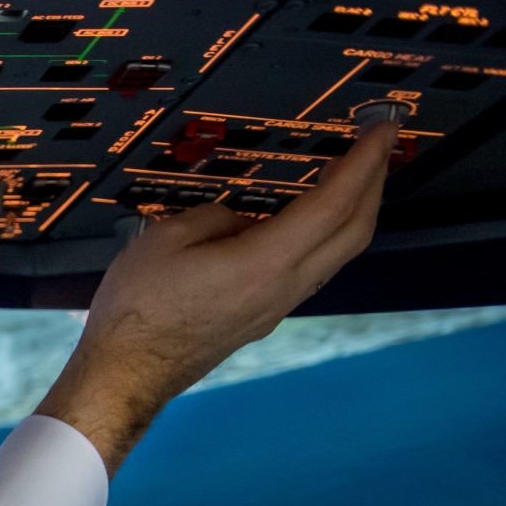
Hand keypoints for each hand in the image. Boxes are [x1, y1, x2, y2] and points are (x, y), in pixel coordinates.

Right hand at [36, 119, 396, 471]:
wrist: (124, 375)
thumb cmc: (136, 311)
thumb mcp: (165, 239)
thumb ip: (216, 217)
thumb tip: (239, 221)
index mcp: (264, 262)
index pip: (334, 203)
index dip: (363, 162)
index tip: (382, 130)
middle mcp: (283, 287)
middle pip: (354, 232)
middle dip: (374, 184)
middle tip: (377, 148)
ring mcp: (276, 307)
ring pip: (337, 254)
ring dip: (353, 213)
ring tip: (349, 180)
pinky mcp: (262, 319)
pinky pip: (311, 270)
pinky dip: (325, 236)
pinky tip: (308, 222)